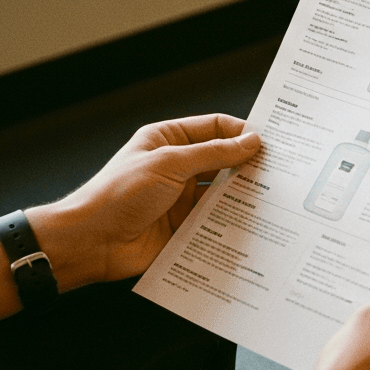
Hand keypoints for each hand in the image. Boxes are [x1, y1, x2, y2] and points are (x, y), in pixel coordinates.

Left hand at [27, 114, 260, 289]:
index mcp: (168, 141)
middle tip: (279, 172)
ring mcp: (181, 198)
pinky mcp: (184, 226)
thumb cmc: (118, 194)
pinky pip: (215, 221)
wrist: (91, 242)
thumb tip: (250, 142)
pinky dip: (232, 222)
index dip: (241, 133)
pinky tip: (252, 224)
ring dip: (242, 196)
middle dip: (248, 166)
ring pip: (222, 193)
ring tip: (272, 199)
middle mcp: (177, 167)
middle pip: (222, 161)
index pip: (214, 128)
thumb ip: (213, 154)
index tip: (270, 143)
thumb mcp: (169, 164)